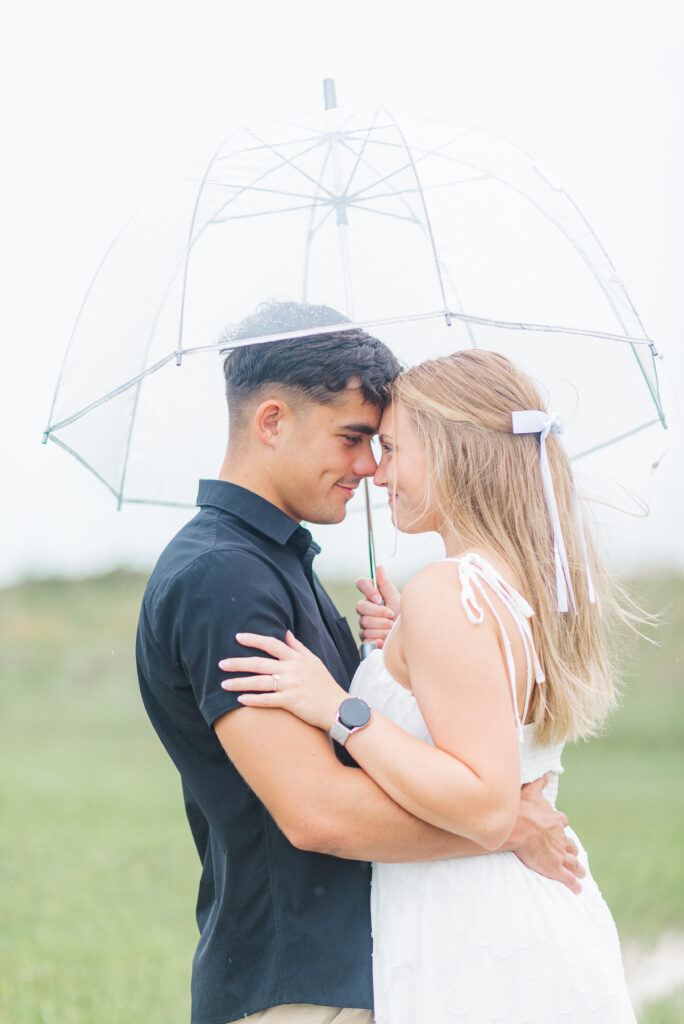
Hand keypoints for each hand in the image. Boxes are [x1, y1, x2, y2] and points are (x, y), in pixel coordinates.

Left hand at [219, 631, 346, 730]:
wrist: (338, 708)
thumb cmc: (325, 685)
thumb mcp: (314, 661)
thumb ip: (298, 647)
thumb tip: (286, 633)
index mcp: (296, 658)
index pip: (272, 644)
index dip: (254, 639)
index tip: (238, 637)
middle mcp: (292, 669)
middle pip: (259, 663)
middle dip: (238, 663)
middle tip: (221, 664)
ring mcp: (291, 685)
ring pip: (260, 682)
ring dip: (240, 683)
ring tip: (224, 685)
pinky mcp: (292, 702)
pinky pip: (268, 700)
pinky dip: (254, 700)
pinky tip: (240, 700)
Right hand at [355, 566, 400, 648]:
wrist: (408, 637)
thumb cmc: (402, 617)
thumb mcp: (396, 599)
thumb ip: (385, 584)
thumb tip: (378, 567)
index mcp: (372, 597)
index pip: (361, 583)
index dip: (368, 590)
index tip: (379, 598)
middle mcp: (365, 610)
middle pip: (360, 606)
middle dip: (378, 613)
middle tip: (391, 616)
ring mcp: (364, 625)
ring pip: (364, 624)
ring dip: (380, 628)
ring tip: (390, 631)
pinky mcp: (365, 640)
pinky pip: (365, 639)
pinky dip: (376, 641)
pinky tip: (384, 641)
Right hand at [505, 774, 584, 893]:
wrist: (517, 827)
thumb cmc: (522, 809)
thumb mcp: (531, 791)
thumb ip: (540, 782)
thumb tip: (548, 772)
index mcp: (555, 820)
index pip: (562, 822)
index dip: (561, 825)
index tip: (560, 826)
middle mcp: (561, 837)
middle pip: (570, 843)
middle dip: (571, 847)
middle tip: (572, 851)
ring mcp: (560, 853)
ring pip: (573, 861)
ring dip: (577, 866)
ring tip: (581, 872)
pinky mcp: (556, 868)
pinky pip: (568, 878)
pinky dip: (574, 884)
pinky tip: (578, 888)